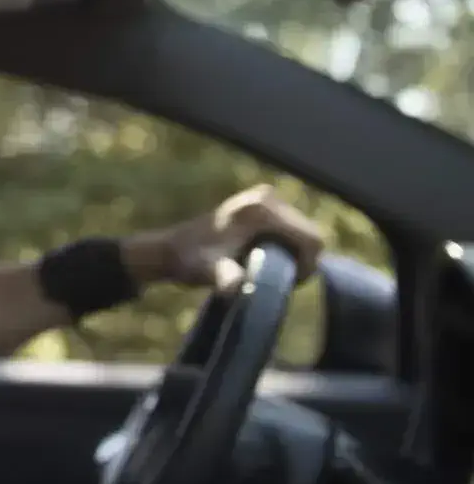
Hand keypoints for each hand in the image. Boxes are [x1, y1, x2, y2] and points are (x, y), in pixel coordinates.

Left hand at [129, 185, 324, 291]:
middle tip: (276, 280)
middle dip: (302, 261)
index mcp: (262, 210)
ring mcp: (266, 197)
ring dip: (294, 255)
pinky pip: (292, 230)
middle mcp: (267, 196)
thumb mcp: (208, 272)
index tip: (287, 282)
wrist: (171, 248)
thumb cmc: (190, 262)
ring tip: (268, 270)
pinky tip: (265, 259)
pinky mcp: (264, 203)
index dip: (308, 265)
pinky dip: (287, 247)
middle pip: (311, 234)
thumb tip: (236, 286)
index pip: (312, 239)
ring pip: (304, 233)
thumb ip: (224, 278)